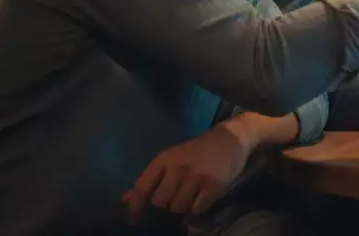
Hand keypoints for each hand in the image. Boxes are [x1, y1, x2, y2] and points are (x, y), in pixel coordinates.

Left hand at [121, 122, 254, 223]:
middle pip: (160, 202)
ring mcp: (196, 176)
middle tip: (178, 194)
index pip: (142, 186)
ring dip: (184, 206)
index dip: (136, 206)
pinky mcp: (213, 184)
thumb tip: (126, 200)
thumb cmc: (199, 150)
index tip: (134, 220)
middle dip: (167, 202)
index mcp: (164, 159)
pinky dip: (199, 207)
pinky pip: (197, 209)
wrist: (232, 137)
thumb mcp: (173, 158)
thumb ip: (151, 178)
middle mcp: (178, 167)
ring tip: (193, 194)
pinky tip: (204, 196)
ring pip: (178, 207)